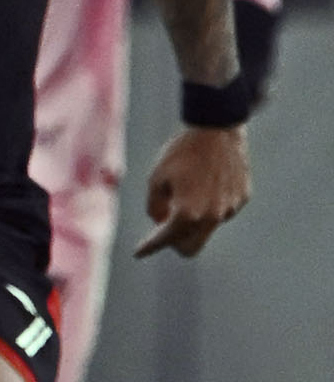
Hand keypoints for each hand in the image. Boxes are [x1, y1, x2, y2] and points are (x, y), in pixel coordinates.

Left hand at [136, 125, 248, 256]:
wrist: (218, 129)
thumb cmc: (182, 152)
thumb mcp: (156, 179)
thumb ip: (155, 206)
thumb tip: (160, 222)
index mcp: (188, 212)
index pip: (165, 239)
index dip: (149, 247)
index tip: (139, 252)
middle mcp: (212, 216)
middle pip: (191, 248)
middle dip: (175, 245)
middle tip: (162, 232)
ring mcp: (230, 208)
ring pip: (207, 227)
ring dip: (193, 220)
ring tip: (186, 191)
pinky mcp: (242, 198)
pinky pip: (222, 211)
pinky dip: (210, 205)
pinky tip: (206, 182)